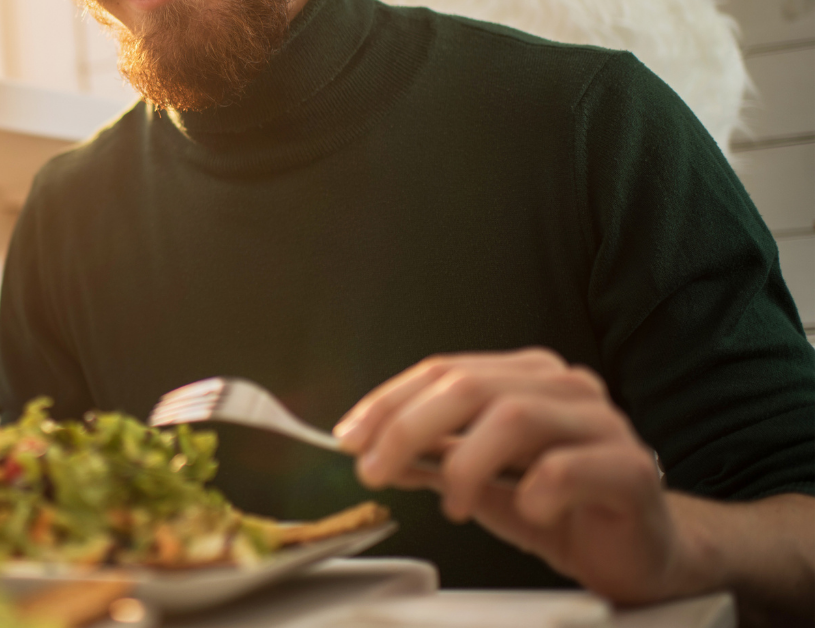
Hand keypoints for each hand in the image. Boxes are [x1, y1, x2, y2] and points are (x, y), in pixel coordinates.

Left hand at [335, 348, 706, 603]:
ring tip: (451, 505)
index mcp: (525, 377)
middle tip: (375, 471)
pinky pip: (568, 468)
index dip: (389, 402)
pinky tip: (526, 513)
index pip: (444, 371)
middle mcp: (564, 388)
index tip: (349, 438)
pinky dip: (532, 492)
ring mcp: (602, 424)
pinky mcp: (631, 470)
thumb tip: (368, 448)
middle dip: (408, 429)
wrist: (638, 550)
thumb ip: (430, 457)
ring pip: (515, 417)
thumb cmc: (558, 505)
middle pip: (472, 387)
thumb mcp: (478, 479)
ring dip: (464, 463)